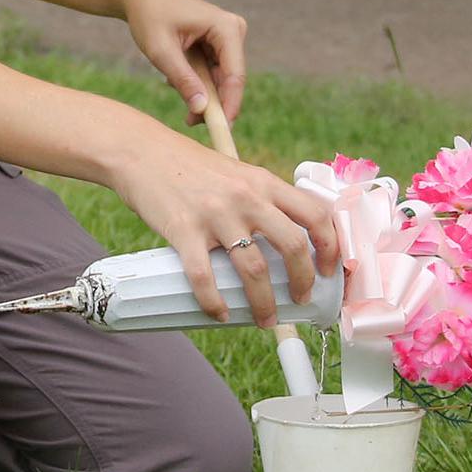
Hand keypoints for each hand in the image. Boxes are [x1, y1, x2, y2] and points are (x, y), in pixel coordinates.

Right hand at [108, 125, 339, 326]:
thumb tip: (282, 243)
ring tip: (264, 320)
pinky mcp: (183, 230)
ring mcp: (215, 214)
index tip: (329, 270)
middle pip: (292, 246)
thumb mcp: (236, 173)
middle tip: (299, 299)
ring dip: (264, 303)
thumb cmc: (189, 166)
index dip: (330, 247)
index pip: (315, 214)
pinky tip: (219, 313)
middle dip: (303, 282)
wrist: (141, 151)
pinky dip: (214, 302)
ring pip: (254, 269)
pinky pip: (204, 277)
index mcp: (264, 182)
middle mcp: (246, 197)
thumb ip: (261, 199)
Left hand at [119, 0, 246, 127]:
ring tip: (170, 81)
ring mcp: (227, 38)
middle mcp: (233, 31)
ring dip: (198, 91)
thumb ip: (183, 80)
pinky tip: (173, 73)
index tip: (222, 131)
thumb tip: (202, 109)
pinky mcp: (218, 45)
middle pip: (230, 81)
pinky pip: (212, 74)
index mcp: (226, 27)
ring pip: (220, 80)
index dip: (229, 106)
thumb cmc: (148, 16)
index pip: (235, 76)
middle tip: (189, 122)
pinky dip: (194, 81)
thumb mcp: (161, 51)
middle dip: (210, 103)